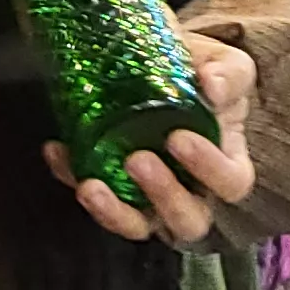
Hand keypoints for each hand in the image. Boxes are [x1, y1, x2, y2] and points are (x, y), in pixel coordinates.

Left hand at [52, 31, 257, 246]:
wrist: (161, 63)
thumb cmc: (202, 74)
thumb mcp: (226, 66)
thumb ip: (228, 75)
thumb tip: (212, 86)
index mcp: (226, 163)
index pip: (230, 182)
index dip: (209, 169)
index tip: (179, 138)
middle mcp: (192, 191)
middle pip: (188, 221)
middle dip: (163, 196)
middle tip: (137, 160)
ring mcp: (149, 197)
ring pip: (138, 226)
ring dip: (114, 213)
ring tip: (91, 186)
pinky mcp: (112, 189)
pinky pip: (93, 197)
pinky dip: (72, 177)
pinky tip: (58, 151)